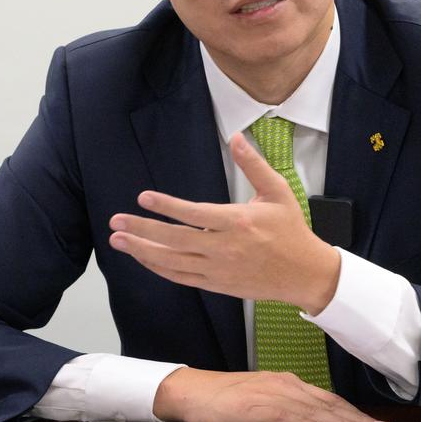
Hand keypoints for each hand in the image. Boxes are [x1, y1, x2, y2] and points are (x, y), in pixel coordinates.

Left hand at [109, 132, 339, 312]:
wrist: (304, 273)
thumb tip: (237, 137)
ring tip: (118, 239)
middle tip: (115, 221)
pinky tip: (142, 257)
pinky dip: (159, 268)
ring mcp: (219, 269)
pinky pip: (181, 277)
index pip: (194, 215)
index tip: (143, 197)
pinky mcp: (217, 284)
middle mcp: (225, 248)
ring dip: (142, 251)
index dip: (167, 207)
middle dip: (142, 230)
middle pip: (175, 240)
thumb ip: (254, 165)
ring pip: (172, 262)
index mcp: (239, 222)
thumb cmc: (291, 230)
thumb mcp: (277, 192)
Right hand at [154, 366, 389, 421]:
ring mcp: (272, 394)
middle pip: (328, 403)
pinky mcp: (258, 406)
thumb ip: (283, 414)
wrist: (191, 392)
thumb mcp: (258, 405)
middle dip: (356, 417)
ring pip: (315, 409)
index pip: (326, 399)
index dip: (351, 412)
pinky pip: (289, 416)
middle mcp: (284, 384)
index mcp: (285, 384)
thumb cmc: (221, 401)